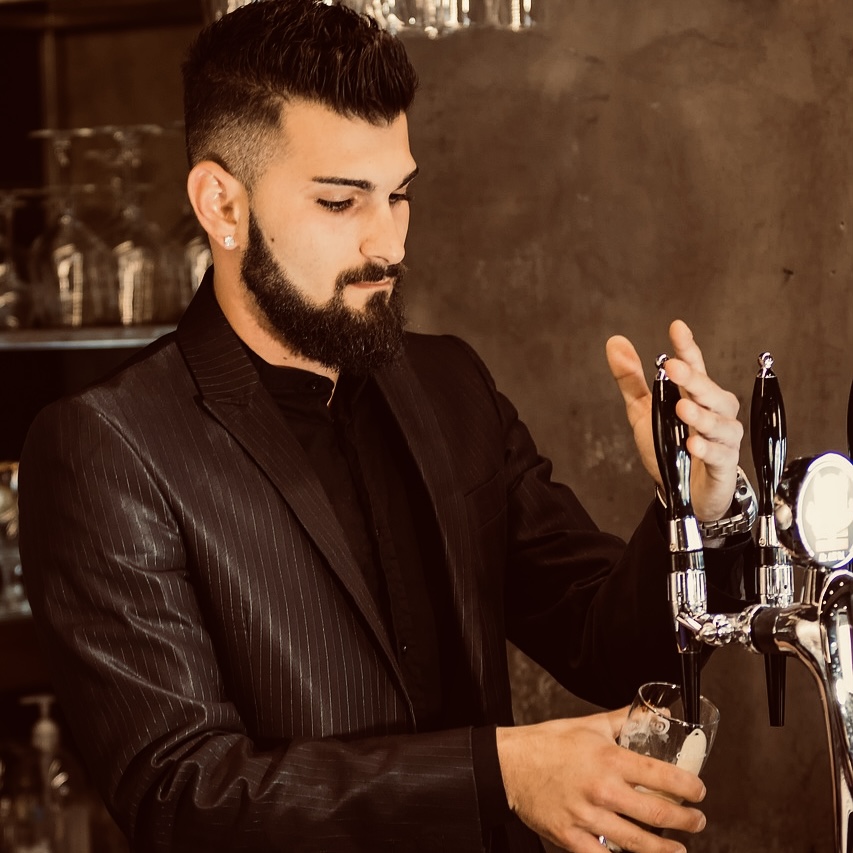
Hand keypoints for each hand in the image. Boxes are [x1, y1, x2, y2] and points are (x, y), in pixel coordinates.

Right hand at [496, 709, 706, 852]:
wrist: (510, 764)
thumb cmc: (549, 743)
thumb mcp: (589, 725)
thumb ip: (625, 720)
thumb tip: (656, 712)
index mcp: (609, 759)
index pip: (663, 777)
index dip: (689, 787)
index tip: (699, 792)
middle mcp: (602, 789)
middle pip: (658, 815)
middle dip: (686, 821)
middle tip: (696, 821)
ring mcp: (587, 816)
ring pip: (638, 843)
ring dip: (665, 851)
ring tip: (678, 850)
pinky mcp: (571, 837)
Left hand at [605, 319, 742, 521]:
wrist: (685, 492)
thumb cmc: (669, 446)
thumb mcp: (643, 411)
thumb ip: (631, 379)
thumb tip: (614, 343)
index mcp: (695, 394)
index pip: (694, 366)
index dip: (686, 347)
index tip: (677, 328)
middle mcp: (715, 411)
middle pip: (708, 391)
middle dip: (692, 379)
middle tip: (672, 367)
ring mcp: (723, 437)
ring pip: (719, 422)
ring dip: (701, 415)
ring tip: (681, 409)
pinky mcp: (725, 463)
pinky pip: (720, 454)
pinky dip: (707, 448)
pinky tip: (692, 444)